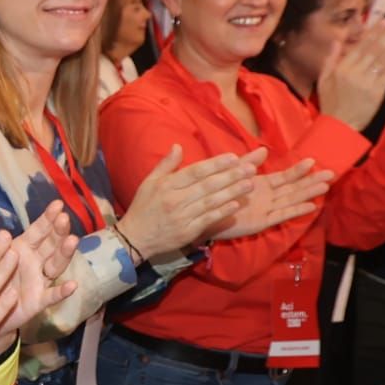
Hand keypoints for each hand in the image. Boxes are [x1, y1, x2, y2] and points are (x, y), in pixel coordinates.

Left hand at [0, 201, 78, 348]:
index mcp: (23, 248)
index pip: (39, 230)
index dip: (48, 218)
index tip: (57, 204)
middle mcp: (35, 262)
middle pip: (51, 244)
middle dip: (58, 231)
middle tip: (63, 218)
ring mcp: (39, 281)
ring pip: (56, 265)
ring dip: (64, 253)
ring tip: (72, 240)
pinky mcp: (37, 301)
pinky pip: (52, 296)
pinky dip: (62, 291)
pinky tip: (72, 285)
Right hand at [118, 145, 260, 258]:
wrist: (134, 238)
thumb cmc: (143, 208)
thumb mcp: (148, 183)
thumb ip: (165, 164)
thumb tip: (178, 146)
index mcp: (166, 186)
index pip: (195, 172)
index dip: (215, 164)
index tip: (233, 157)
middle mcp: (175, 200)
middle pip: (207, 186)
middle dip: (230, 176)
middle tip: (250, 168)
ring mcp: (182, 217)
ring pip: (211, 202)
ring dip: (232, 193)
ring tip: (250, 184)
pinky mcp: (187, 232)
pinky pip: (208, 220)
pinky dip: (223, 212)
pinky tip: (236, 205)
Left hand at [208, 158, 333, 238]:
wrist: (201, 213)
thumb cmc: (216, 193)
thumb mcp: (232, 174)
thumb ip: (248, 163)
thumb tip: (264, 150)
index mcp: (260, 185)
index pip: (284, 177)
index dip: (299, 170)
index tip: (313, 160)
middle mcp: (267, 197)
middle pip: (294, 188)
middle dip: (311, 181)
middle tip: (332, 173)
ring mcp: (265, 210)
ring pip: (291, 200)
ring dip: (308, 193)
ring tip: (325, 186)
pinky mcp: (261, 222)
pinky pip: (281, 215)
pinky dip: (296, 211)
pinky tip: (311, 205)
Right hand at [317, 16, 384, 129]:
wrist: (339, 126)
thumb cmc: (331, 103)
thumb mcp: (323, 80)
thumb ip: (330, 59)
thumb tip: (336, 41)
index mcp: (341, 68)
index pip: (361, 46)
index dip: (374, 32)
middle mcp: (355, 73)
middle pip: (375, 49)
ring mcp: (367, 83)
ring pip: (384, 58)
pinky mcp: (377, 92)